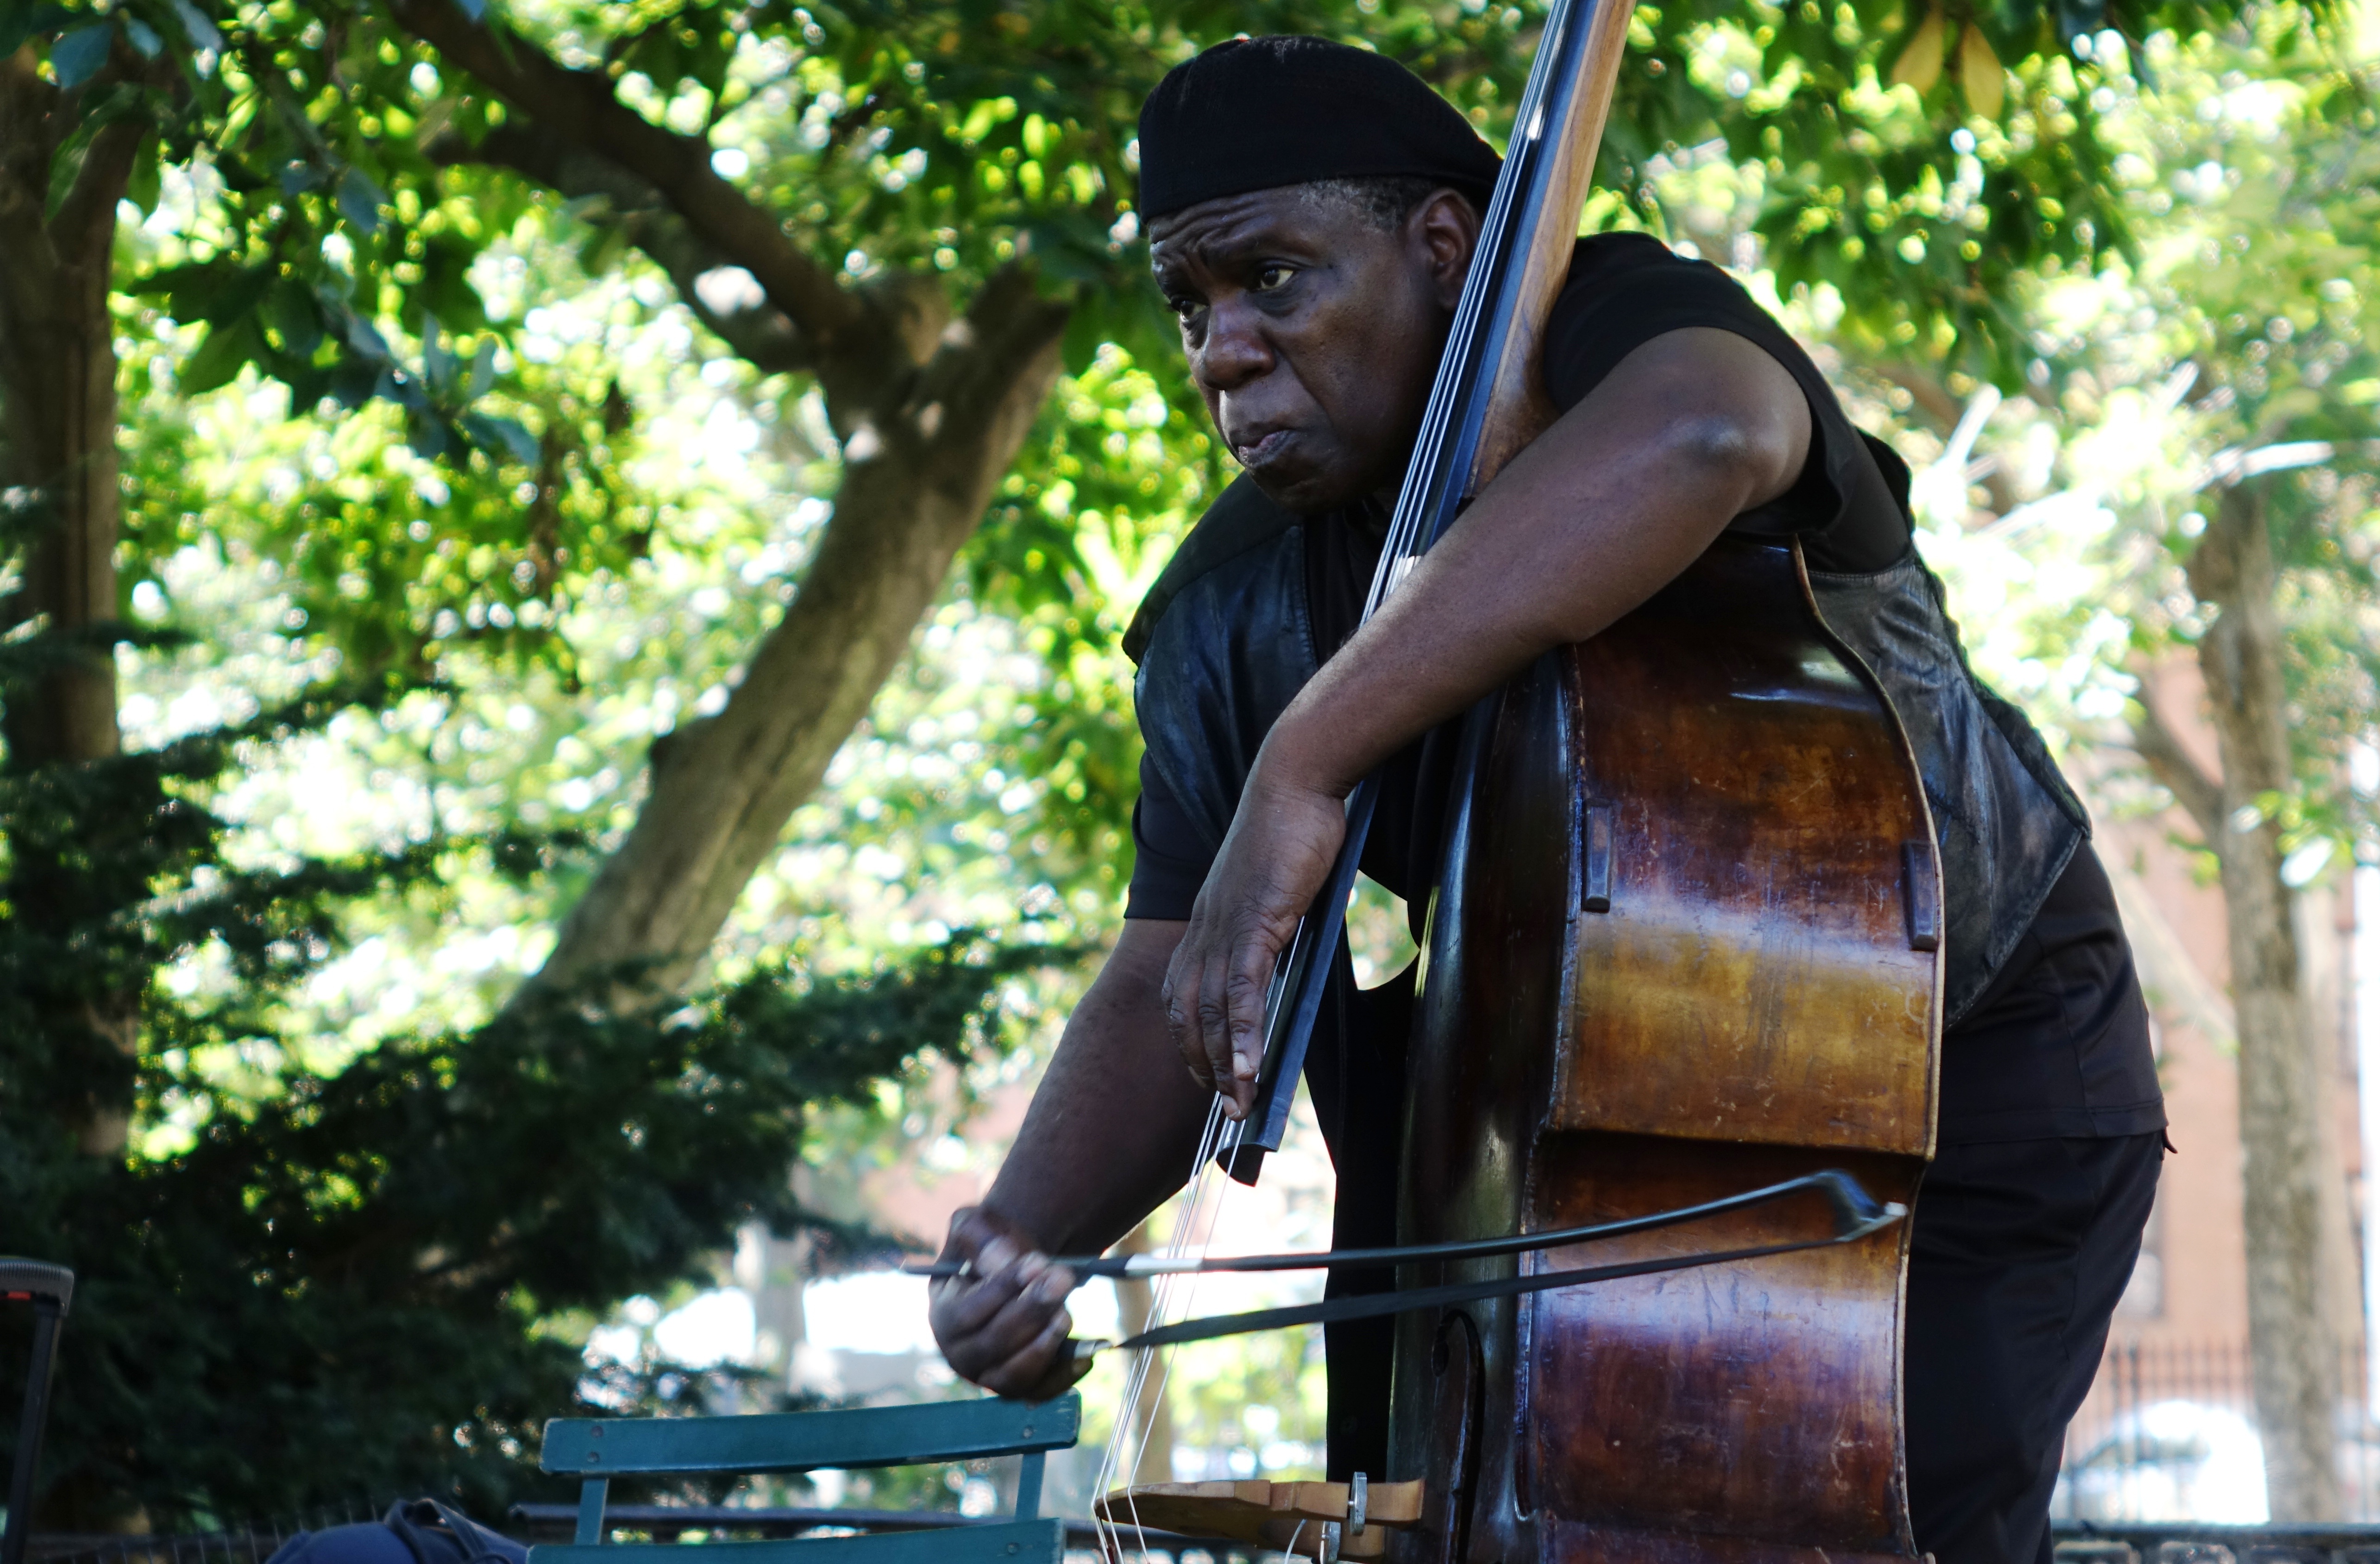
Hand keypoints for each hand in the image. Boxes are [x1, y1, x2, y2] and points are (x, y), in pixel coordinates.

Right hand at [927, 1207, 1090, 1400]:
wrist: (1013, 1270)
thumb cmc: (991, 1249)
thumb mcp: (975, 1227)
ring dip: (1043, 1345)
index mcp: (942, 1315)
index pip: (966, 1313)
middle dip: (1031, 1311)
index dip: (1003, 1289)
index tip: (1037, 1263)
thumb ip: (981, 1239)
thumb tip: (1002, 1260)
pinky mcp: (1019, 1386)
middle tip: (1062, 1279)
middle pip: (992, 1345)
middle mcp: (959, 1353)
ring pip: (1014, 1375)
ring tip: (1066, 1313)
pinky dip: (1064, 1377)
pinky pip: (1040, 1391)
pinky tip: (1087, 1354)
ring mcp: (988, 1375)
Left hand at [1162, 759, 1346, 1117]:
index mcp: (1206, 920)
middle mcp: (1203, 928)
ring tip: (1237, 1107)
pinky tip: (1251, 1069)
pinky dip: (1245, 1034)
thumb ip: (1275, 927)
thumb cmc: (1295, 829)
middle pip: (1188, 1013)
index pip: (1181, 993)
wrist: (1297, 778)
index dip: (1189, 1039)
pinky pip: (1244, 990)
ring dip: (1224, 1065)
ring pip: (1213, 1011)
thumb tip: (1289, 959)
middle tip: (1221, 1111)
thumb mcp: (1277, 888)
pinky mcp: (1254, 920)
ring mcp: (1224, 925)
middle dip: (1201, 1067)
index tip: (1205, 1076)